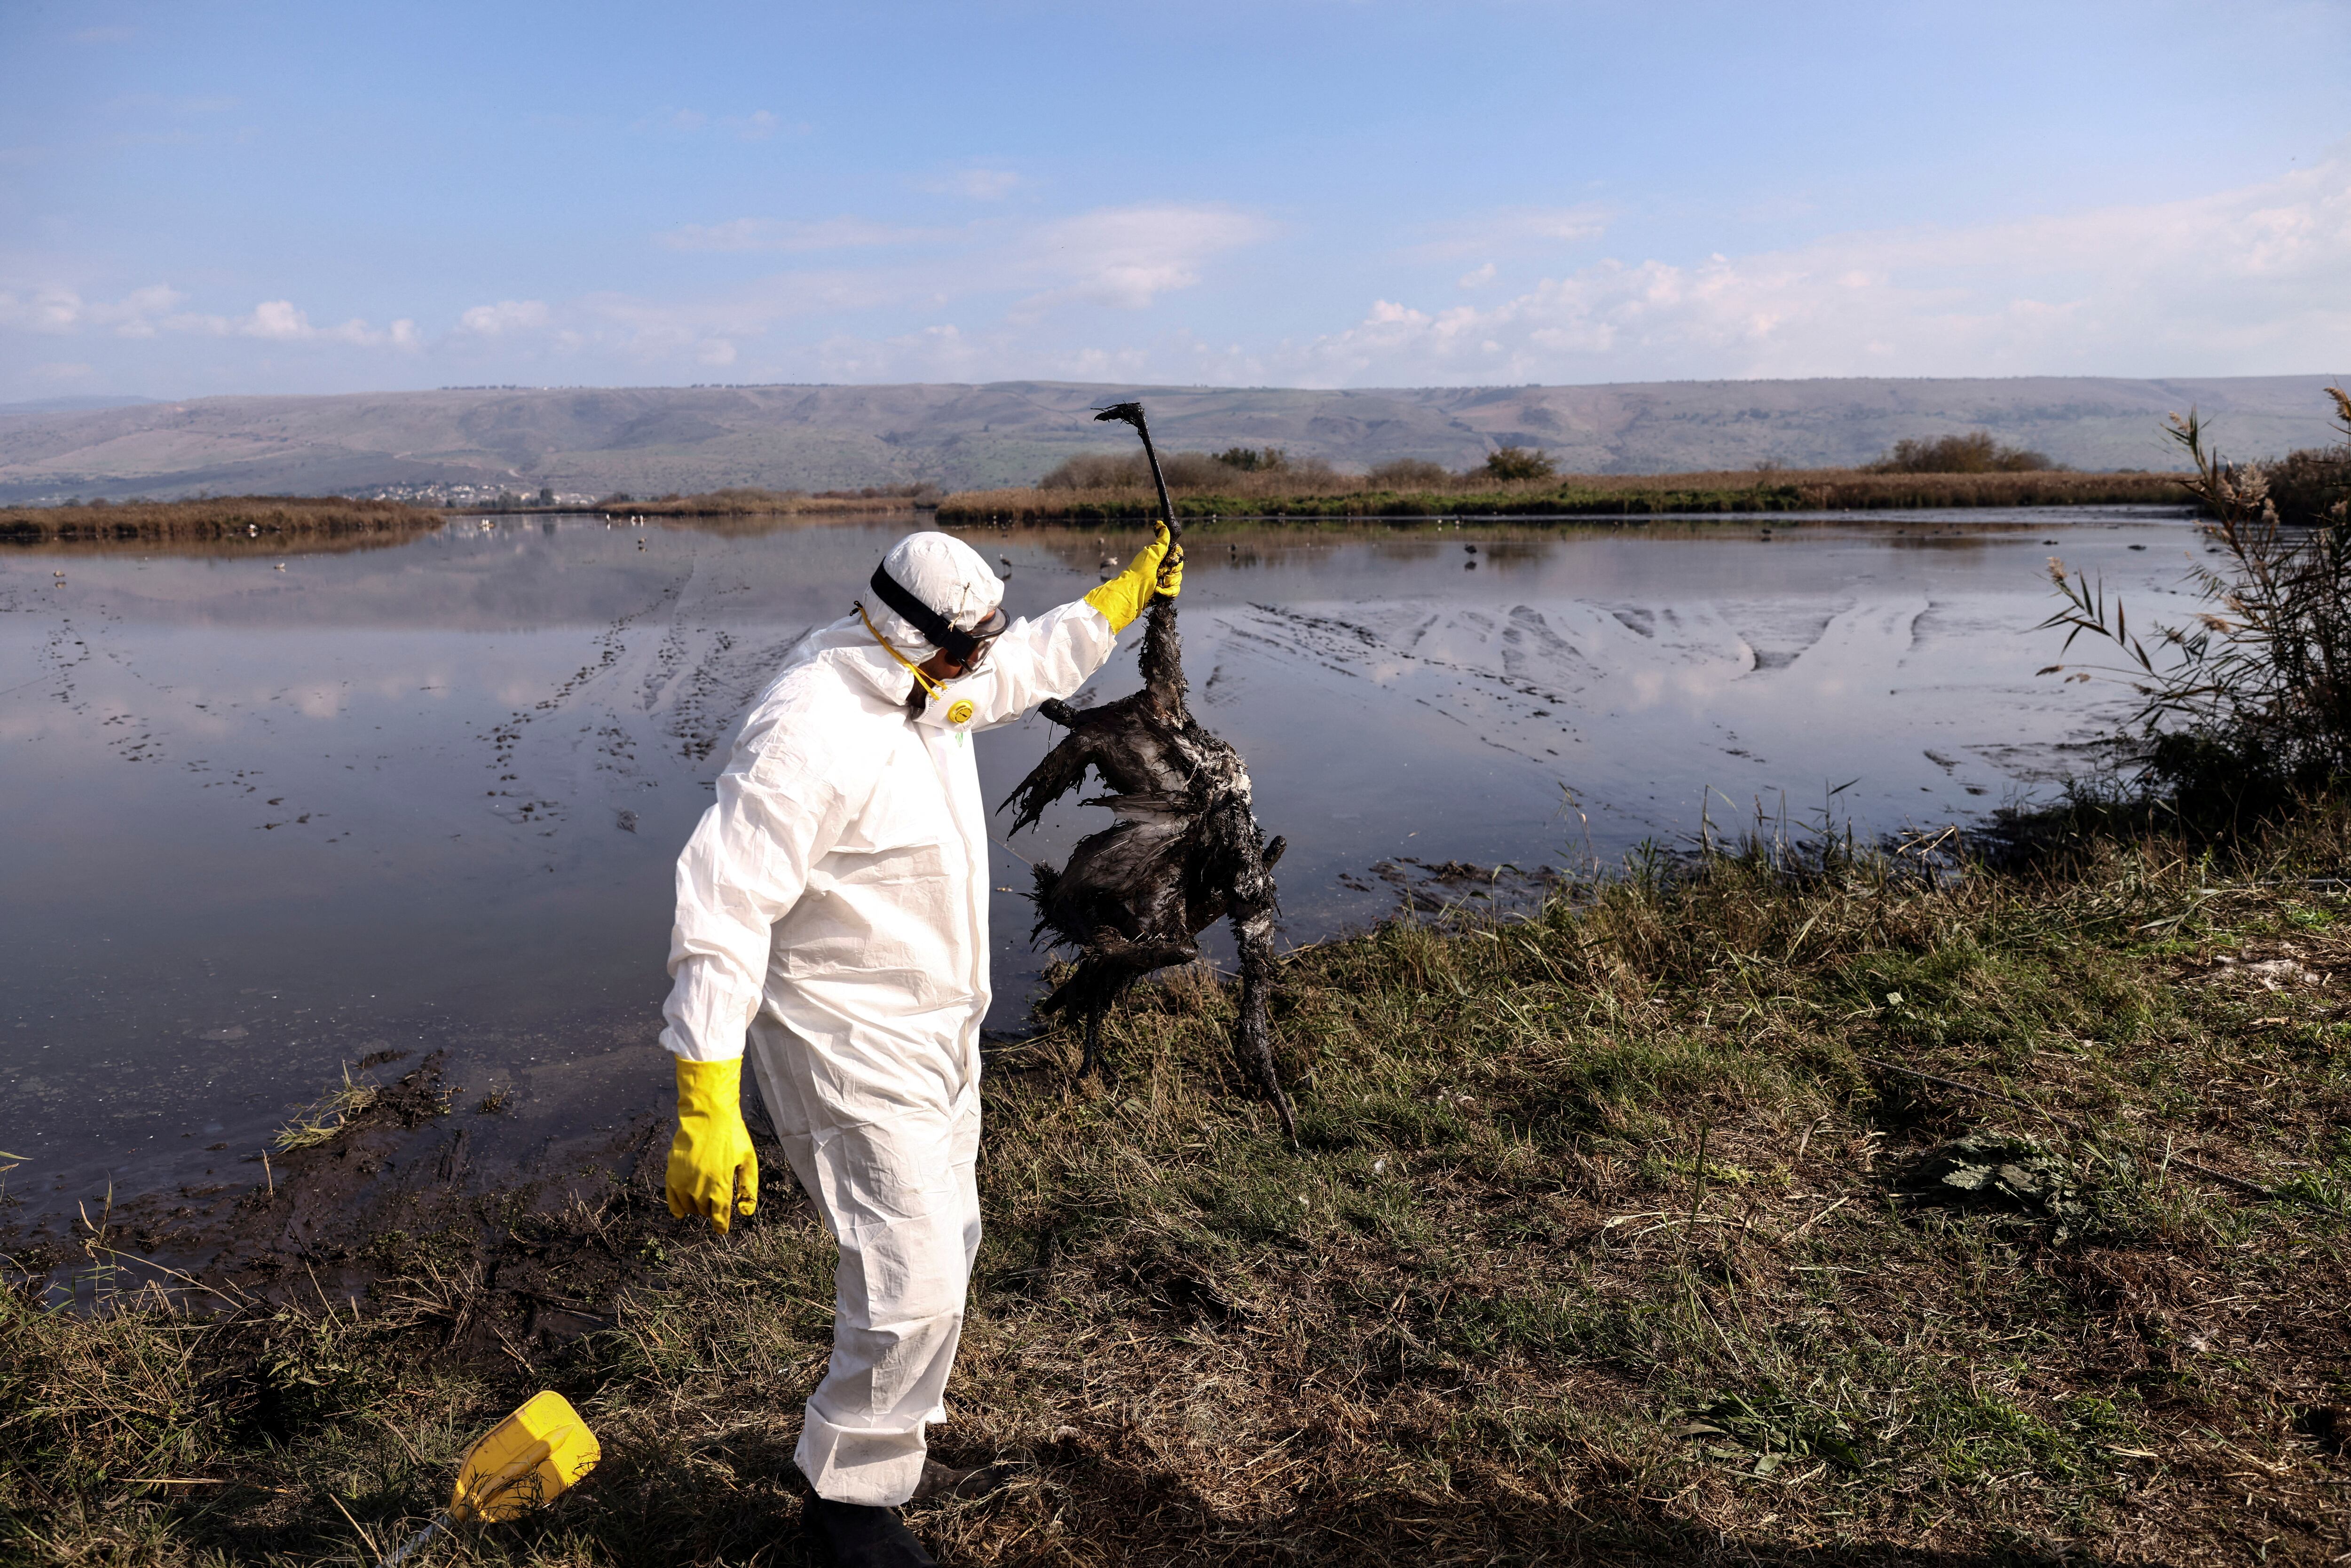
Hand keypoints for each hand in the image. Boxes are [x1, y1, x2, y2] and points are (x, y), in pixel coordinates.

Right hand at [666, 1055, 757, 1231]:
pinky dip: (676, 1207)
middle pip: (705, 1211)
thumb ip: (748, 1188)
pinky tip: (680, 1212)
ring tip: (704, 1200)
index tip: (721, 1229)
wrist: (708, 1114)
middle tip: (717, 1203)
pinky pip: (672, 1198)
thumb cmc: (732, 1136)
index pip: (720, 1216)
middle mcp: (700, 1187)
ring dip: (697, 1208)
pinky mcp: (672, 1173)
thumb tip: (744, 1213)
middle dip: (711, 1211)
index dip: (721, 1226)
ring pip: (689, 1207)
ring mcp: (684, 1180)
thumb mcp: (748, 1161)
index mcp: (721, 1185)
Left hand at [1083, 521, 1180, 632]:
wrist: (1133, 590)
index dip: (1175, 555)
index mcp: (1160, 557)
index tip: (1167, 558)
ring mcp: (1164, 581)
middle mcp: (1163, 568)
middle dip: (1170, 569)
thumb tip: (1163, 525)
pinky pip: (1175, 590)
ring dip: (1169, 581)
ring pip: (1178, 578)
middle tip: (1160, 571)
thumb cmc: (1139, 569)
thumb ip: (1161, 541)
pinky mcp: (1165, 593)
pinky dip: (1168, 591)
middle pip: (1179, 566)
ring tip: (1158, 583)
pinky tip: (1158, 591)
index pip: (1177, 553)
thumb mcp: (1150, 553)